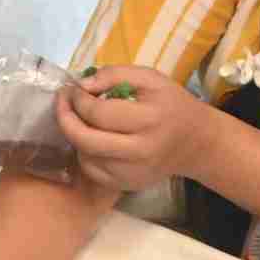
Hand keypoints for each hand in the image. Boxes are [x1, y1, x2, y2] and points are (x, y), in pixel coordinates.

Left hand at [57, 67, 217, 195]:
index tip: (72, 90)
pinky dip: (86, 154)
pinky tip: (94, 140)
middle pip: (86, 140)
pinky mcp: (128, 185)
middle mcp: (141, 150)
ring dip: (76, 137)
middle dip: (66, 120)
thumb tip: (82, 85)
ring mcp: (133, 172)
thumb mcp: (150, 78)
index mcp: (149, 119)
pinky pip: (93, 172)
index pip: (99, 113)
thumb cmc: (171, 105)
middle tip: (63, 104)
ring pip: (86, 157)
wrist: (196, 142)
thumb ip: (115, 74)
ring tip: (82, 120)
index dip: (77, 99)